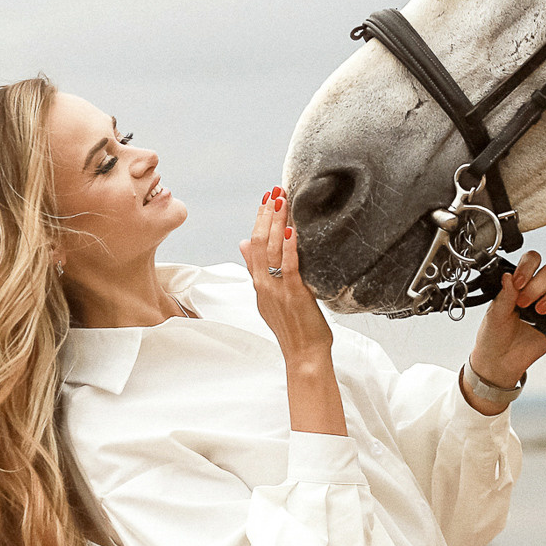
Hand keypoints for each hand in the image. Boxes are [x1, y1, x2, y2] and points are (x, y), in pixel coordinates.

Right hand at [239, 186, 332, 369]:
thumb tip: (242, 244)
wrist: (303, 354)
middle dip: (266, 214)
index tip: (265, 200)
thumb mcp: (269, 297)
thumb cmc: (293, 328)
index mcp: (258, 284)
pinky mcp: (293, 294)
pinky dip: (289, 245)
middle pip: (259, 242)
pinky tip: (292, 228)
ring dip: (276, 222)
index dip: (258, 221)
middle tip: (274, 191)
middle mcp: (263, 284)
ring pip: (271, 249)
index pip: (253, 245)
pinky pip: (289, 265)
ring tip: (281, 199)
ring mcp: (276, 289)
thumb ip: (256, 271)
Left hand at [468, 251, 545, 391]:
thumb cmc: (494, 335)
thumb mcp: (494, 314)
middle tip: (523, 303)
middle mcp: (536, 288)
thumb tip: (507, 276)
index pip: (531, 260)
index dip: (527, 267)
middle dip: (537, 285)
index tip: (518, 283)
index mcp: (519, 282)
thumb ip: (504, 295)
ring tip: (539, 310)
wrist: (500, 360)